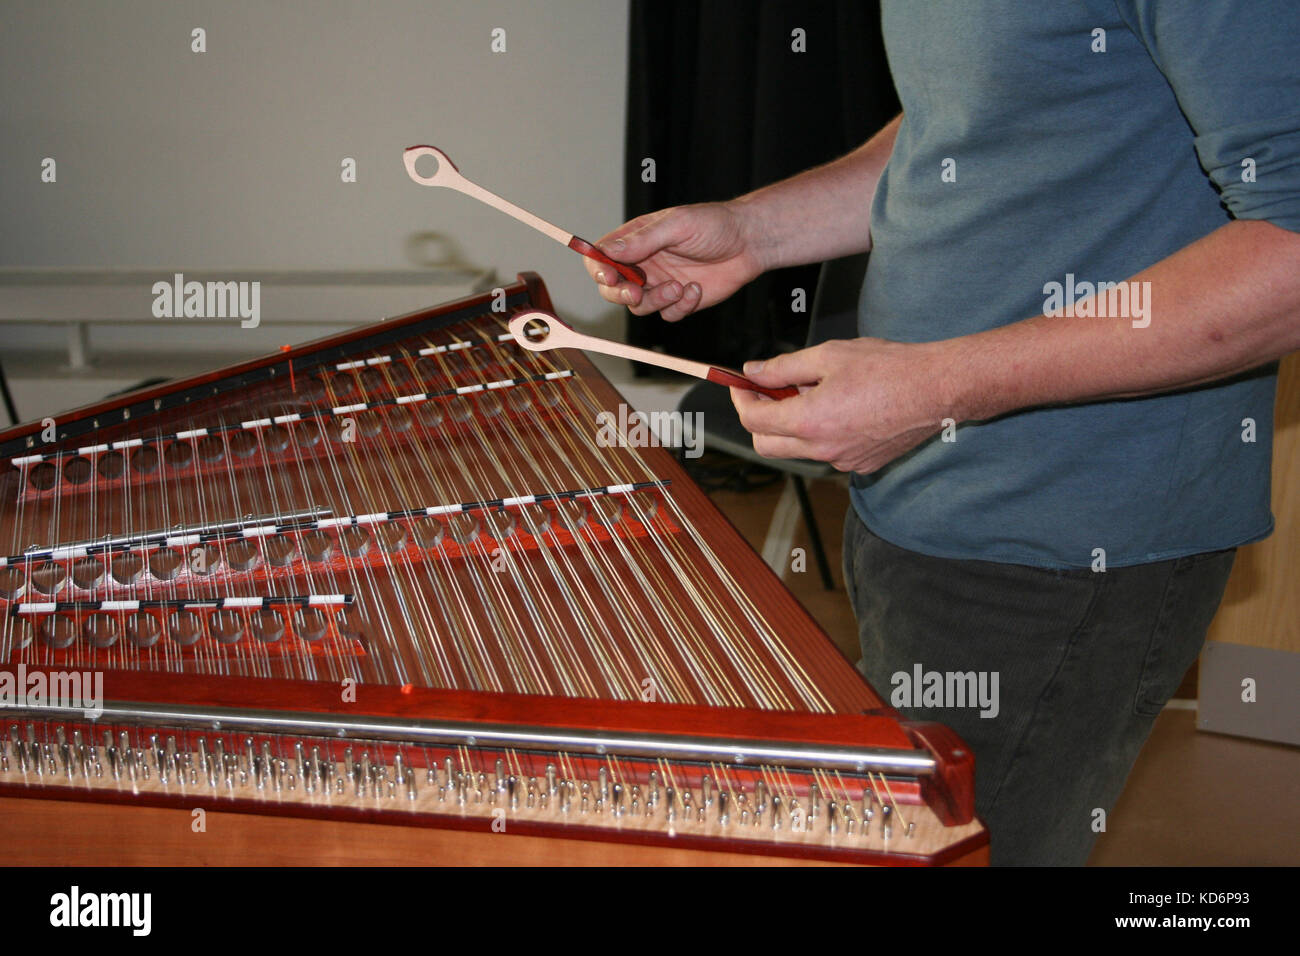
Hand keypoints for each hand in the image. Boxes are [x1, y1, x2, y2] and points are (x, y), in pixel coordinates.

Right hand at [584, 202, 765, 320]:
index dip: (598, 268)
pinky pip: (667, 315)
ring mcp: (659, 284)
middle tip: (637, 292)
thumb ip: (642, 240)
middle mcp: (643, 264)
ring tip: (679, 286)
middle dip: (621, 293)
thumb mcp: (677, 225)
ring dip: (656, 300)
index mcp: (635, 240)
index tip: (609, 276)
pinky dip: (680, 307)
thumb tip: (608, 250)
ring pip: (638, 307)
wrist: (749, 243)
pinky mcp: (679, 301)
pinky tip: (696, 288)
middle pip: (612, 288)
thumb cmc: (714, 225)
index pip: (600, 256)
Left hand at [730, 338, 956, 473]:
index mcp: (810, 421)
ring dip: (791, 425)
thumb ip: (783, 367)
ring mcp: (843, 462)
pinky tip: (839, 407)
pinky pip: (827, 452)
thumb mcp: (828, 356)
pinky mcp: (861, 465)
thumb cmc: (889, 367)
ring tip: (812, 391)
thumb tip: (753, 372)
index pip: (753, 420)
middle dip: (758, 418)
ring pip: (797, 450)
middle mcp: (823, 449)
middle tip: (767, 391)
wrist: (937, 388)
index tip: (742, 385)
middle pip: (766, 445)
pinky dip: (820, 433)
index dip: (741, 400)